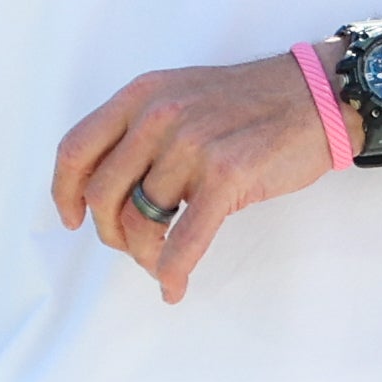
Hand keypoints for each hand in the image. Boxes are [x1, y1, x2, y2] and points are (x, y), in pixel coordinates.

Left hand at [52, 49, 344, 301]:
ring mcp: (192, 145)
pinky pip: (183, 241)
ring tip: (161, 262)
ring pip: (140, 223)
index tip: (73, 220)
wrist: (317, 95)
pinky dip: (172, 273)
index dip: (64, 193)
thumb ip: (142, 131)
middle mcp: (159, 116)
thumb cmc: (251, 103)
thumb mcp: (182, 95)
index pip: (76, 149)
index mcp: (142, 96)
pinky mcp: (227, 176)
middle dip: (110, 232)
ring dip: (145, 255)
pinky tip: (174, 286)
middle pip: (102, 195)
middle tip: (131, 245)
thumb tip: (107, 190)